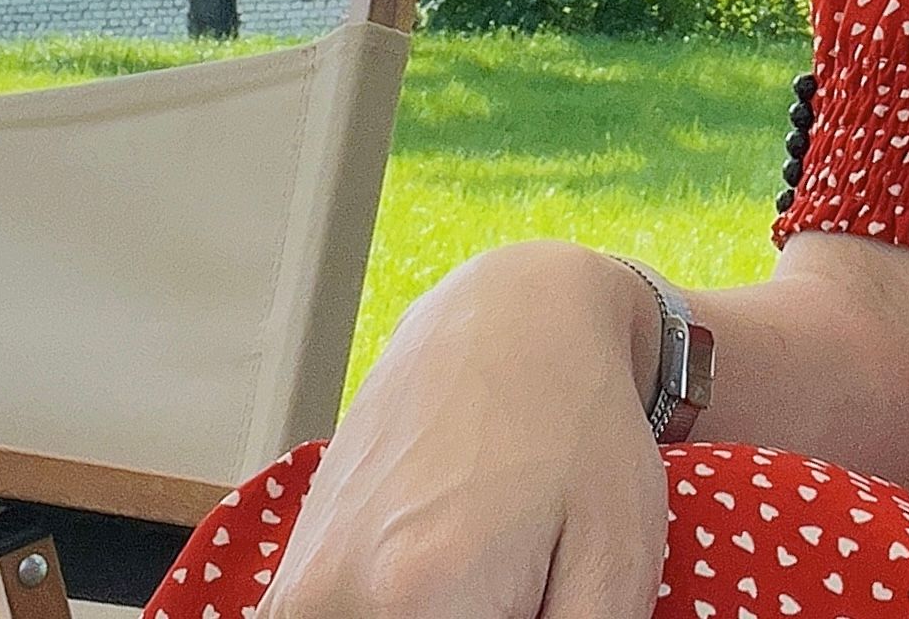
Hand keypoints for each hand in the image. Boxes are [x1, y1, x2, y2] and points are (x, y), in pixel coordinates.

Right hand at [256, 239, 668, 618]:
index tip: (536, 606)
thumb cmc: (582, 429)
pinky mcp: (291, 579)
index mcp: (417, 601)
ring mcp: (300, 588)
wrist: (515, 318)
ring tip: (493, 587)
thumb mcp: (617, 562)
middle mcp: (332, 599)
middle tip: (520, 588)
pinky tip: (445, 591)